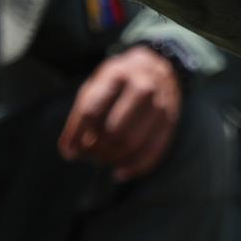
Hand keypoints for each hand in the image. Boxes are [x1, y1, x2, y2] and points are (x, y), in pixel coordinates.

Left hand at [57, 46, 182, 180]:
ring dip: (114, 159)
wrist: (159, 67)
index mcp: (116, 76)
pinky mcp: (170, 121)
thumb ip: (80, 118)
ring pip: (133, 143)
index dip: (79, 136)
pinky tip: (121, 173)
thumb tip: (69, 153)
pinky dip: (135, 167)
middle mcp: (142, 87)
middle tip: (91, 156)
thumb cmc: (118, 82)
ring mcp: (160, 105)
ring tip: (104, 161)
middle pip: (114, 131)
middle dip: (98, 150)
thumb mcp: (95, 88)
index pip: (91, 112)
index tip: (73, 152)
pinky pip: (153, 151)